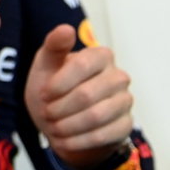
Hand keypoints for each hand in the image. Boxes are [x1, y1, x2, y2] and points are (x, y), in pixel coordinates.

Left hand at [24, 23, 134, 169]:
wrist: (61, 121)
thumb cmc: (53, 87)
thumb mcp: (46, 64)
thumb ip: (54, 46)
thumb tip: (66, 29)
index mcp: (101, 55)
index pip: (82, 65)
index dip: (59, 83)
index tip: (44, 94)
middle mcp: (118, 77)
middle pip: (87, 95)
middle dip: (60, 108)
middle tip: (46, 114)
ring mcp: (125, 102)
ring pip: (96, 117)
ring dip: (68, 126)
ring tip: (53, 128)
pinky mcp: (126, 125)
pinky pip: (104, 135)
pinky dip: (79, 140)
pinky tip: (65, 140)